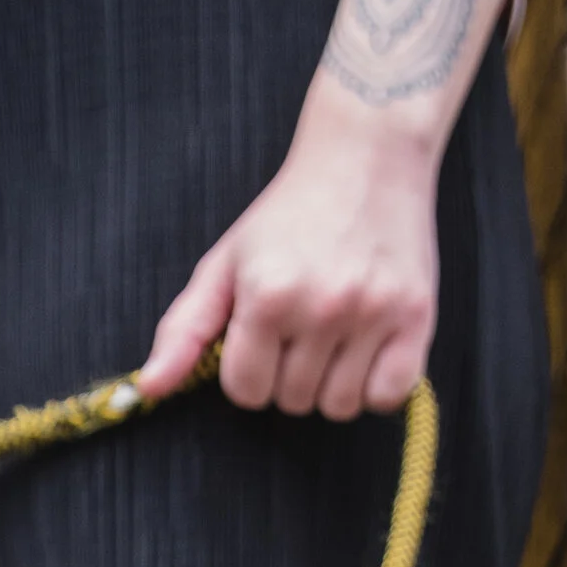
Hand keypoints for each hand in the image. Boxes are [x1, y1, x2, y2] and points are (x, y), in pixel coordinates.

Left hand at [141, 78, 441, 422]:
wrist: (365, 159)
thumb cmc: (288, 216)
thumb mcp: (225, 264)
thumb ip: (183, 330)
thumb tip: (149, 388)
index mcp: (267, 296)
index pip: (246, 391)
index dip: (248, 373)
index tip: (261, 340)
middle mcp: (322, 307)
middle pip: (291, 401)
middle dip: (288, 376)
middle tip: (301, 328)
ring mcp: (373, 312)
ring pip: (339, 406)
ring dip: (331, 385)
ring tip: (333, 337)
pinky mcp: (417, 316)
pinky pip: (388, 396)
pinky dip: (376, 387)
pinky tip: (367, 350)